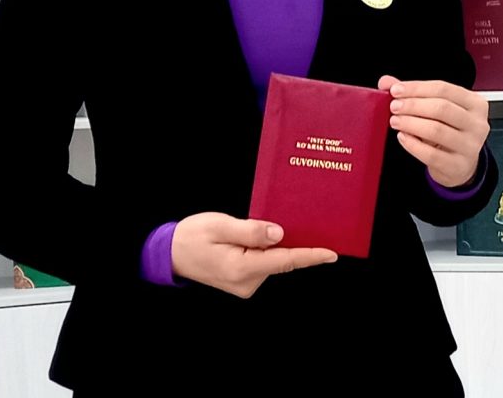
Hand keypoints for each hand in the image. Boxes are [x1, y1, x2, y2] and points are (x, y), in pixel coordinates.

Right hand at [171, 212, 336, 298]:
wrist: (170, 254)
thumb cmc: (192, 236)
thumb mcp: (220, 225)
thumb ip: (251, 230)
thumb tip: (280, 234)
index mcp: (241, 268)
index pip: (284, 261)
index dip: (310, 256)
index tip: (331, 253)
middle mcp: (247, 282)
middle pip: (281, 260)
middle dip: (291, 241)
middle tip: (297, 218)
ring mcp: (245, 285)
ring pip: (272, 261)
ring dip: (275, 244)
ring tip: (257, 225)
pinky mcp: (244, 281)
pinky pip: (263, 262)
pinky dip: (266, 250)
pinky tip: (257, 236)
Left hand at [378, 76, 488, 187]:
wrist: (459, 165)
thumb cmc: (448, 131)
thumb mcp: (435, 110)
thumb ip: (412, 93)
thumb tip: (386, 82)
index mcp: (475, 103)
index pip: (444, 89)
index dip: (417, 88)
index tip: (396, 89)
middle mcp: (476, 124)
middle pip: (441, 108)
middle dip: (413, 105)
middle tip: (394, 107)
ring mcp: (470, 146)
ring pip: (436, 130)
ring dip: (410, 123)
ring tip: (395, 121)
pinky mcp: (458, 166)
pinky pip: (431, 154)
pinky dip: (412, 144)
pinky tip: (403, 137)